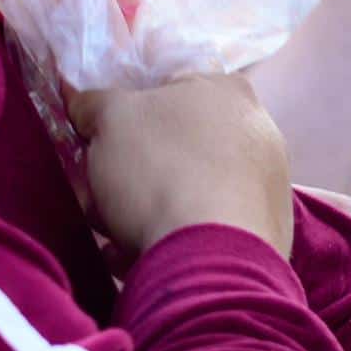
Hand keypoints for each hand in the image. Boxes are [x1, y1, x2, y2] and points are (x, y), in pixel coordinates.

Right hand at [71, 74, 291, 255]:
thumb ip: (93, 104)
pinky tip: (139, 259)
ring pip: (188, 193)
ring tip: (113, 236)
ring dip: (145, 213)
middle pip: (176, 148)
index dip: (125, 119)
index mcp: (228, 91)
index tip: (100, 147)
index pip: (166, 91)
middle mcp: (259, 134)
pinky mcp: (266, 235)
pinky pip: (207, 232)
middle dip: (132, 173)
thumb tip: (81, 102)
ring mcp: (268, 186)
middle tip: (99, 197)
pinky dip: (172, 242)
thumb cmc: (160, 169)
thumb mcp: (109, 120)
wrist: (211, 257)